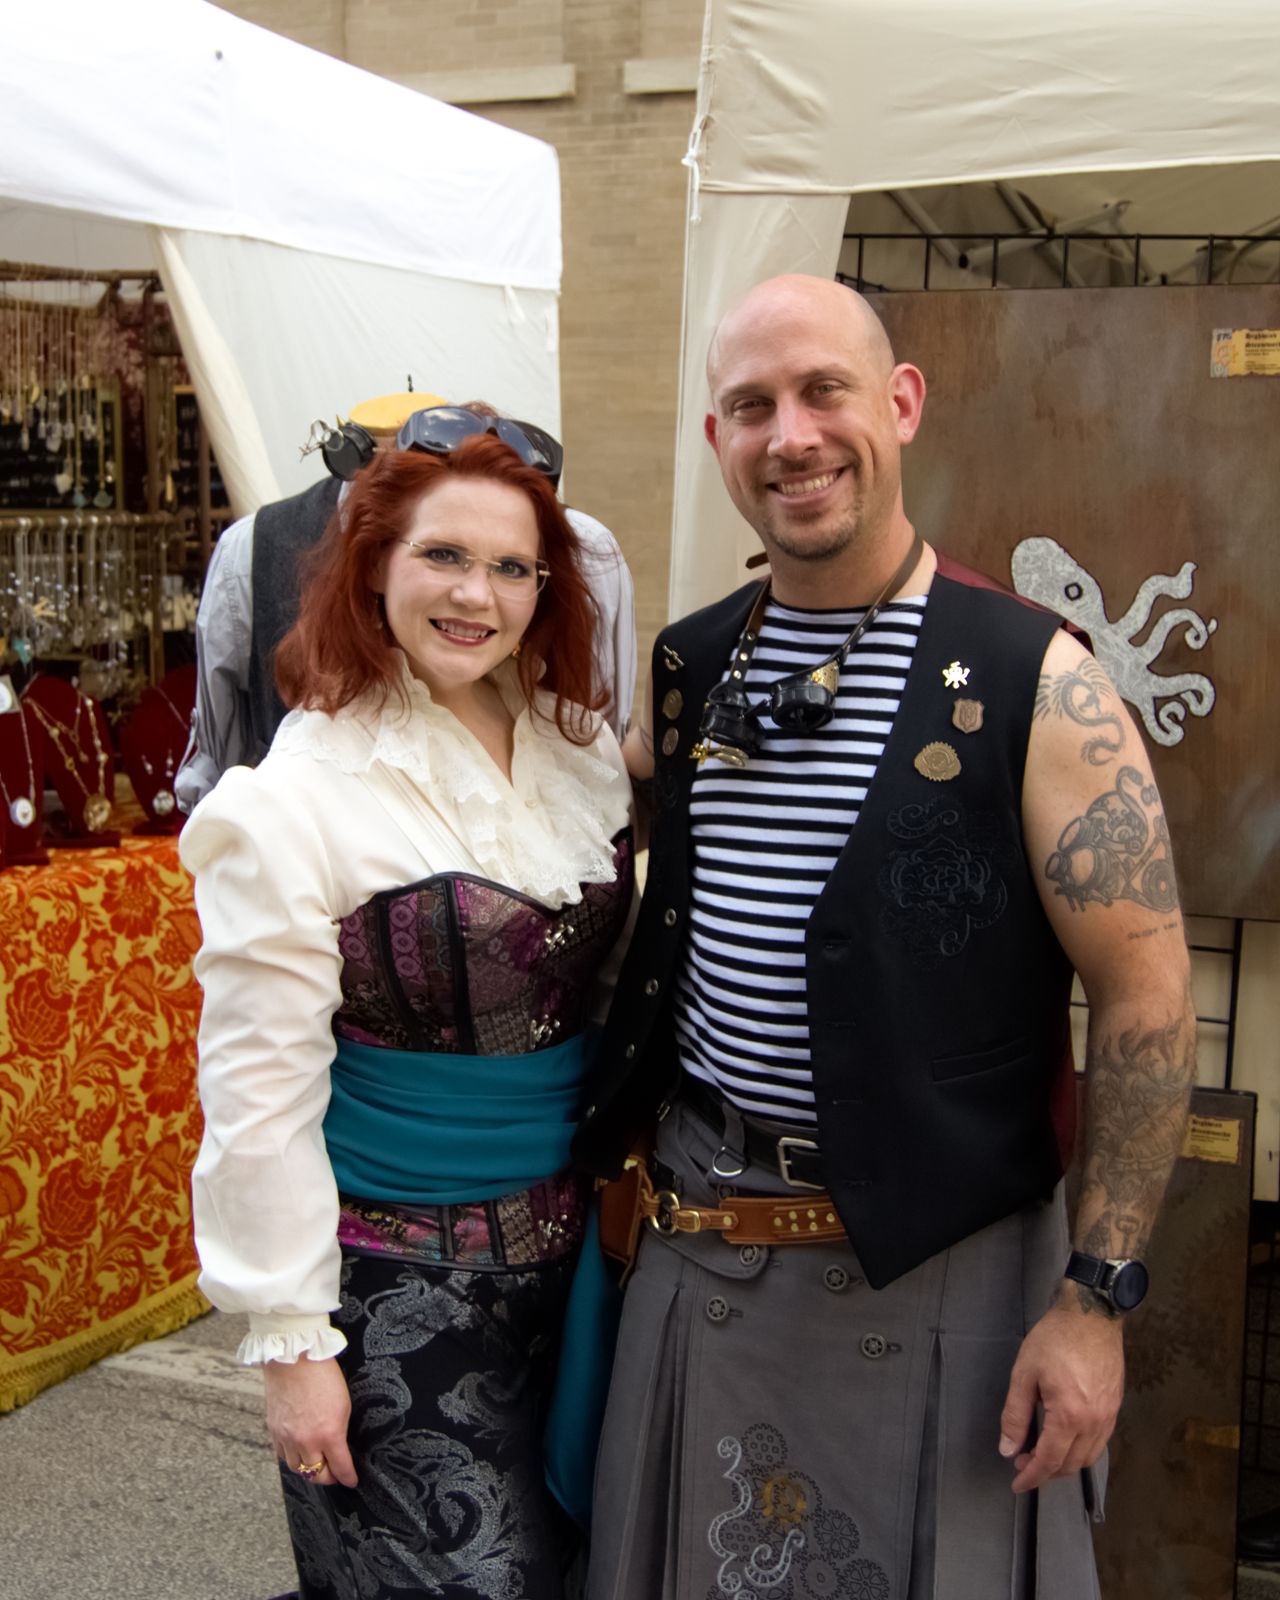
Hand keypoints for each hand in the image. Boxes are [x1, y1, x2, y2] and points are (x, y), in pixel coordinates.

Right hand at [263, 1353, 357, 1488]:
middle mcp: (306, 1441)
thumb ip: (339, 1430)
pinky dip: (293, 1459)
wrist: (294, 1358)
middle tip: (335, 1474)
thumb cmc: (323, 1375)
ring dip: (309, 1470)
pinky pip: (283, 1456)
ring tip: (317, 1465)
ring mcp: (287, 1437)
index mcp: (329, 1433)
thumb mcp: (343, 1403)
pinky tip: (300, 1453)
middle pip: (316, 1475)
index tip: (351, 1481)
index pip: (340, 1467)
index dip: (347, 1477)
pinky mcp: (274, 1431)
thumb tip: (339, 1446)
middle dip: (328, 1478)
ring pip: (297, 1469)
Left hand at [998, 1292, 1123, 1493]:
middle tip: (1022, 1465)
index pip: (1050, 1460)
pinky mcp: (1115, 1408)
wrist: (1091, 1315)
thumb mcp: (1024, 1374)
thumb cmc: (1054, 1340)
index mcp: (1070, 1416)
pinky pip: (1099, 1443)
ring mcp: (1109, 1417)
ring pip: (1087, 1457)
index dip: (1032, 1476)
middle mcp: (1094, 1423)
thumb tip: (1008, 1449)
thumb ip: (1015, 1415)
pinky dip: (1080, 1451)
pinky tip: (1065, 1442)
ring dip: (1064, 1464)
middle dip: (1046, 1472)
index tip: (1016, 1484)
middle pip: (1070, 1464)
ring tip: (1041, 1456)